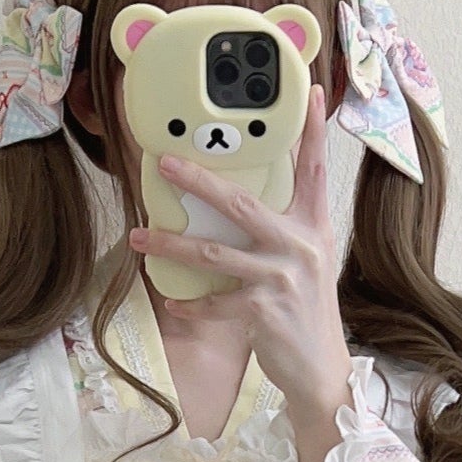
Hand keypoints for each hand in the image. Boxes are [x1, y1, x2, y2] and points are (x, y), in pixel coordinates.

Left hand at [130, 86, 351, 461]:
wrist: (320, 369)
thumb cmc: (303, 312)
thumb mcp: (305, 262)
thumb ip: (280, 230)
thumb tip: (235, 203)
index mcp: (313, 225)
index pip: (314, 168)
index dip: (313, 129)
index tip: (313, 91)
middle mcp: (301, 245)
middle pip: (241, 203)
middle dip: (198, 180)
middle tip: (163, 162)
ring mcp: (283, 278)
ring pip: (215, 254)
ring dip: (172, 246)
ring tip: (141, 239)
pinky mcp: (264, 311)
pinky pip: (214, 303)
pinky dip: (190, 305)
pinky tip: (172, 302)